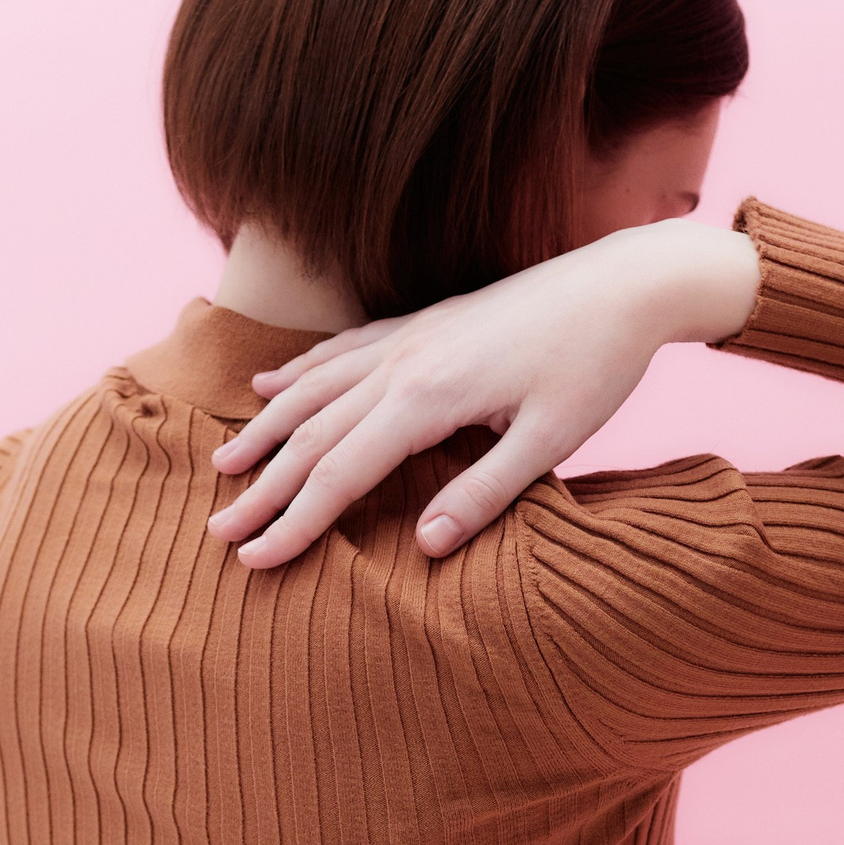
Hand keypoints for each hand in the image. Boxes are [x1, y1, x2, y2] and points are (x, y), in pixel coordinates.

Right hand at [206, 220, 758, 567]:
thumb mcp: (552, 439)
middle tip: (218, 532)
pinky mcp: (425, 322)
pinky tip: (270, 384)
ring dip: (265, 428)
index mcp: (428, 398)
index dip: (294, 522)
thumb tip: (427, 547)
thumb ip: (486, 492)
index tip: (256, 561)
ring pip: (314, 387)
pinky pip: (342, 350)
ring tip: (225, 465)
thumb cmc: (596, 364)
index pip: (341, 473)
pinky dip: (299, 371)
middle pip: (313, 434)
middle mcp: (403, 363)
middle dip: (263, 487)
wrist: (624, 282)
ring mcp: (409, 337)